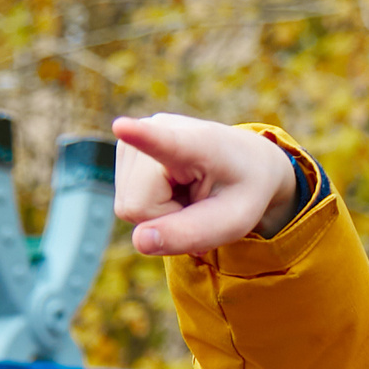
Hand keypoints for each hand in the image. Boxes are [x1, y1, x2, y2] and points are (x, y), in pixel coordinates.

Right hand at [113, 114, 299, 255]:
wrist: (247, 160)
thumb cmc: (241, 192)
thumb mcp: (232, 222)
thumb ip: (189, 234)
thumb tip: (139, 241)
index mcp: (196, 143)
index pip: (161, 141)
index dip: (139, 137)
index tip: (121, 127)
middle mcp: (157, 129)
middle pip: (138, 208)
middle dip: (167, 220)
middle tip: (198, 203)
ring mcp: (135, 137)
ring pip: (129, 207)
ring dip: (161, 214)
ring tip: (189, 192)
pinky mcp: (125, 149)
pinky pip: (127, 203)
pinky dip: (152, 207)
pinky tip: (175, 189)